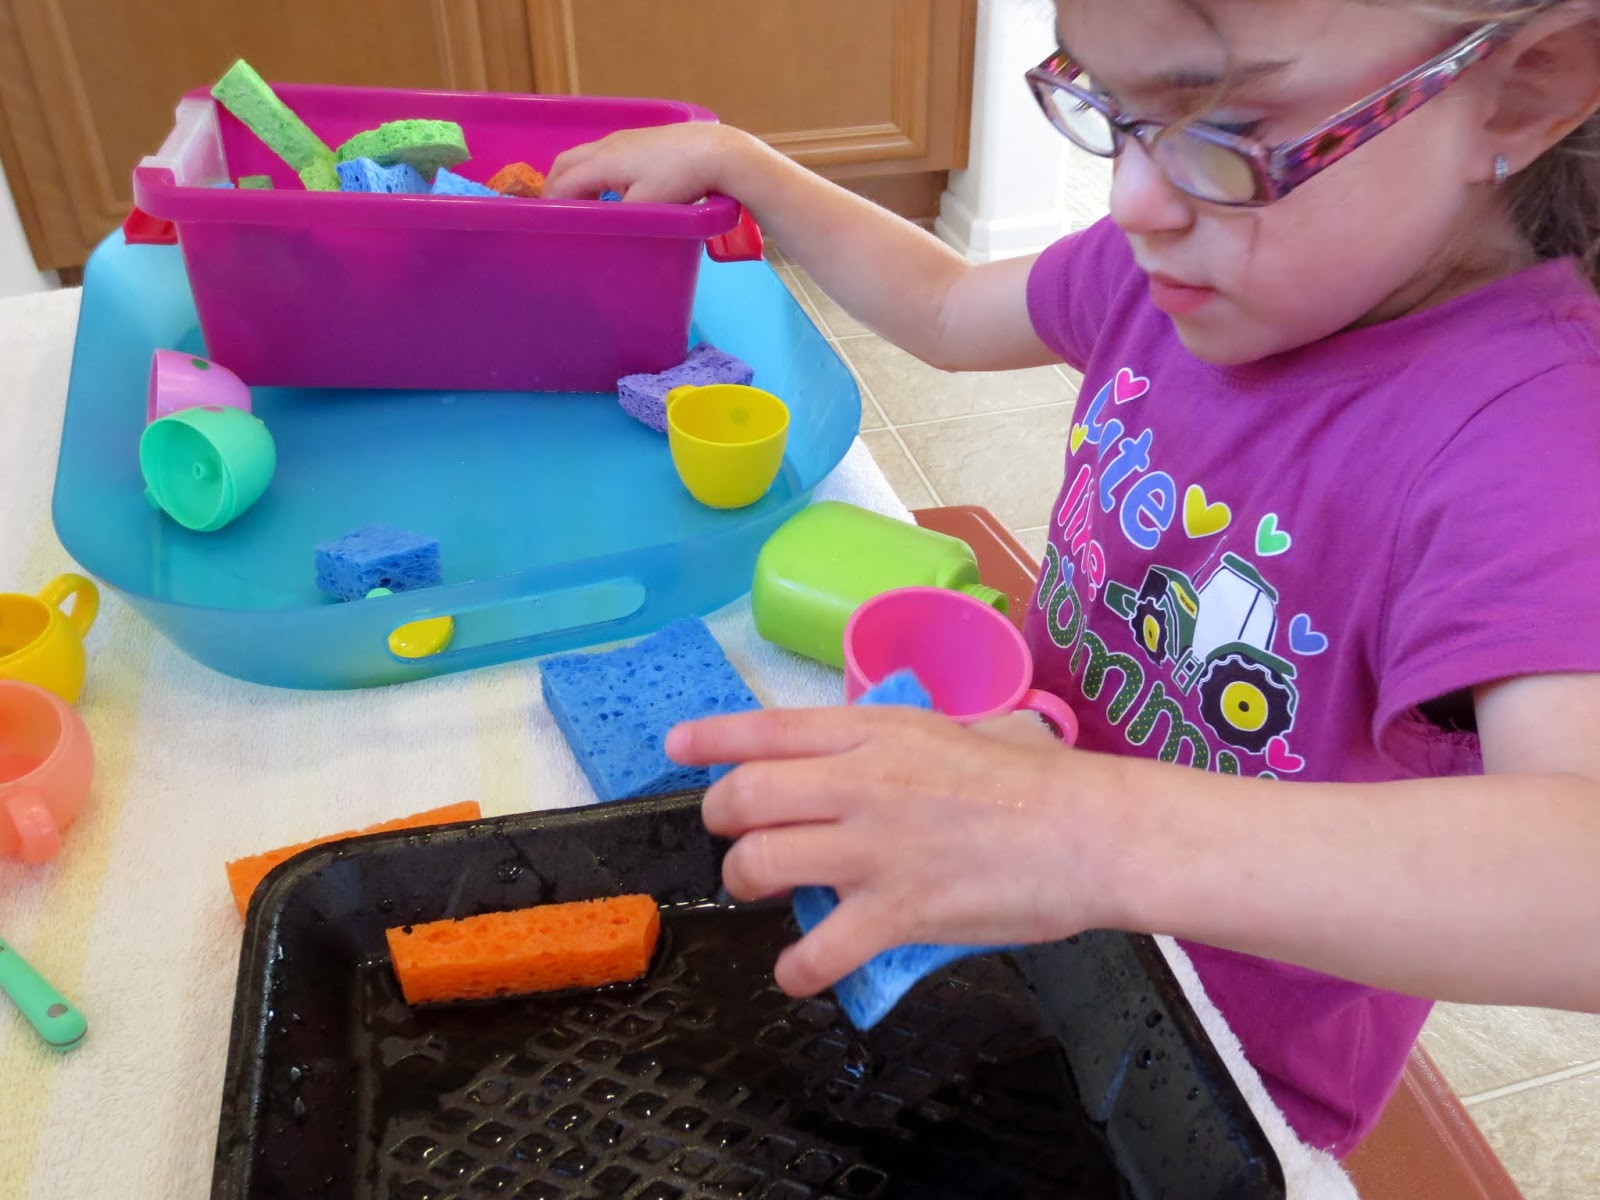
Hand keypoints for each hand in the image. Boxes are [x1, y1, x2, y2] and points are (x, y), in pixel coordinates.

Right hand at [544, 122, 755, 203]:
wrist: (715, 151)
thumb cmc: (680, 180)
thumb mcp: (646, 208)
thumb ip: (615, 218)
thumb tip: (595, 228)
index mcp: (602, 162)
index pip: (563, 183)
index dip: (552, 204)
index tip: (548, 223)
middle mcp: (607, 145)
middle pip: (566, 162)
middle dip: (555, 186)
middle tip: (555, 211)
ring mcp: (623, 137)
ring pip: (584, 155)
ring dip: (574, 176)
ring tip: (578, 201)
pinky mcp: (640, 137)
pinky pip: (602, 152)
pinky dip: (592, 169)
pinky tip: (609, 186)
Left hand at [667, 706, 1114, 998]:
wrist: (1093, 833)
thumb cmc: (1046, 777)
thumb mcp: (975, 727)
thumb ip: (921, 738)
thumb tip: (905, 749)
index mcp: (879, 732)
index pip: (771, 728)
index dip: (713, 738)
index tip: (675, 747)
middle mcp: (861, 784)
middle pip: (745, 797)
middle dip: (723, 820)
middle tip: (737, 835)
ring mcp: (873, 849)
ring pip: (760, 864)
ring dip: (747, 883)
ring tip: (764, 893)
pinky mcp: (896, 911)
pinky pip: (817, 949)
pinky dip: (796, 968)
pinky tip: (797, 971)